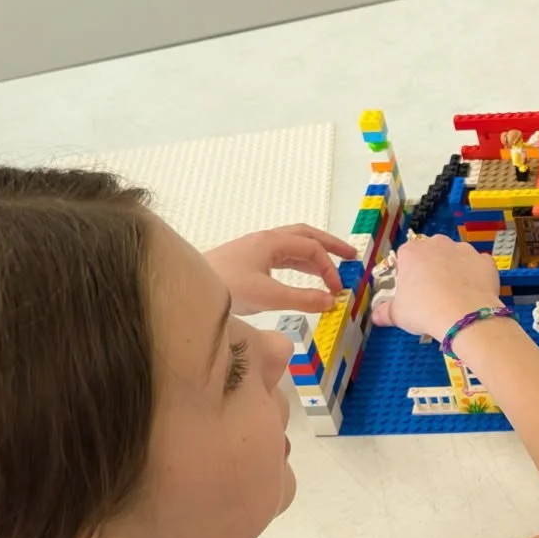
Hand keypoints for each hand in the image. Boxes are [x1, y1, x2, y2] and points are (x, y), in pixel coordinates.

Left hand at [204, 225, 355, 314]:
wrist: (186, 290)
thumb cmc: (226, 288)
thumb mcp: (269, 296)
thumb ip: (303, 299)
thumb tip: (332, 302)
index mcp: (271, 242)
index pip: (310, 247)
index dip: (329, 266)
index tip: (337, 290)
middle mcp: (265, 241)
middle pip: (305, 235)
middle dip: (329, 246)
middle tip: (351, 256)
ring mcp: (255, 250)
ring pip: (292, 246)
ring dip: (313, 256)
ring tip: (330, 271)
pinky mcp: (247, 262)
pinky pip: (281, 257)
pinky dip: (298, 265)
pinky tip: (302, 277)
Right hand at [369, 233, 500, 338]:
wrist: (464, 315)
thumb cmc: (424, 310)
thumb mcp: (398, 314)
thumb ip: (385, 312)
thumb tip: (375, 316)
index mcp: (412, 251)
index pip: (406, 256)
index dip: (408, 273)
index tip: (411, 290)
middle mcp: (438, 243)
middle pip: (432, 253)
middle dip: (432, 268)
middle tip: (433, 293)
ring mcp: (464, 249)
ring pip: (456, 257)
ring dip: (455, 270)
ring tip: (455, 295)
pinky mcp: (485, 260)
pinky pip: (479, 266)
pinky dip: (477, 276)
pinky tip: (474, 293)